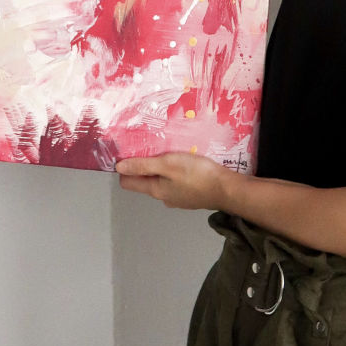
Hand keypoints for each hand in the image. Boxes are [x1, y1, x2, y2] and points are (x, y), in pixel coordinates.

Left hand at [114, 151, 233, 211]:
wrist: (227, 189)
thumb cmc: (197, 174)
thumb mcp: (167, 164)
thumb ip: (143, 165)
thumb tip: (119, 168)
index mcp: (155, 190)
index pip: (128, 183)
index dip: (124, 168)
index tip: (127, 152)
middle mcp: (164, 197)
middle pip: (145, 181)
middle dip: (143, 166)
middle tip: (149, 147)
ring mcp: (178, 198)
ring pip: (162, 181)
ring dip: (161, 168)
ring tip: (168, 152)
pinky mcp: (191, 195)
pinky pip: (176, 182)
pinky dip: (176, 173)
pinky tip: (185, 163)